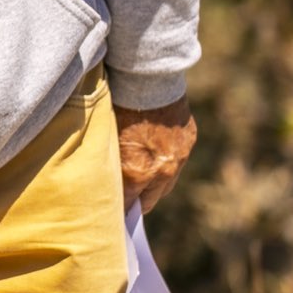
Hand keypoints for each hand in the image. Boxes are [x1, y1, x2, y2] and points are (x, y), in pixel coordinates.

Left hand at [115, 97, 195, 212]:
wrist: (147, 83)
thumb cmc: (117, 109)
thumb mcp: (107, 141)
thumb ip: (109, 165)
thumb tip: (104, 181)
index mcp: (138, 173)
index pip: (128, 202)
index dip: (119, 207)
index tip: (110, 210)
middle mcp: (162, 170)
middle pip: (150, 199)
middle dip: (138, 202)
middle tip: (125, 203)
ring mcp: (178, 157)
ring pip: (166, 184)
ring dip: (154, 186)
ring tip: (140, 185)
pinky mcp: (188, 142)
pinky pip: (177, 162)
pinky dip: (166, 164)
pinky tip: (154, 159)